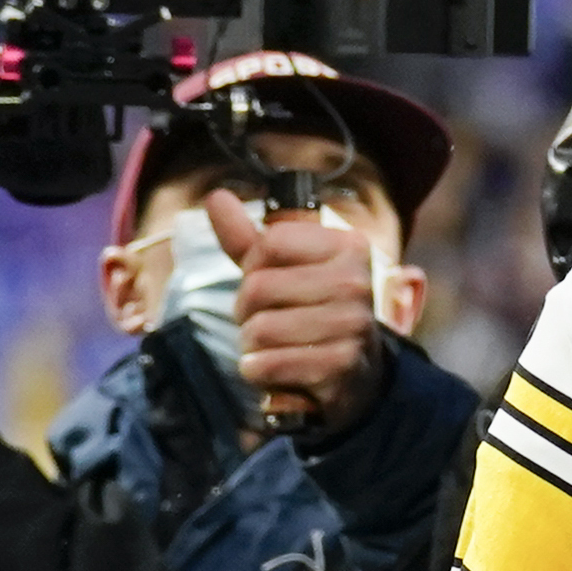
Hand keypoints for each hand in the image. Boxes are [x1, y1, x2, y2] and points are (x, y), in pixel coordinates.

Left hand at [204, 187, 389, 437]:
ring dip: (251, 344)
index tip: (264, 282)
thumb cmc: (310, 312)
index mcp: (346, 246)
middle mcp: (356, 282)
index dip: (252, 266)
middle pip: (259, 286)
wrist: (355, 373)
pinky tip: (269, 369)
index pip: (271, 242)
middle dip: (245, 310)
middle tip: (261, 321)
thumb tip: (216, 197)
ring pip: (261, 328)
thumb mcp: (283, 271)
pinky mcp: (341, 366)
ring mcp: (352, 325)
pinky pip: (270, 363)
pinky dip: (258, 371)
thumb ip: (247, 238)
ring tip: (269, 346)